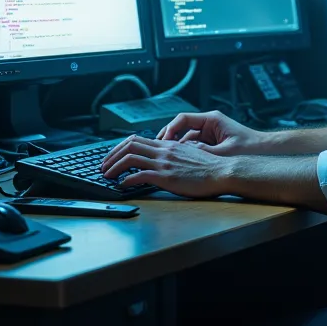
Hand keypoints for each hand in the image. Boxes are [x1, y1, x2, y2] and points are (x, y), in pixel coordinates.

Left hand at [100, 136, 231, 197]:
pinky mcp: (166, 177)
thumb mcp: (189, 155)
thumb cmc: (209, 167)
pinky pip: (140, 175)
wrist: (222, 172)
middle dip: (112, 155)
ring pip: (130, 158)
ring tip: (107, 175)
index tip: (113, 155)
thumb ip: (174, 155)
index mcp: (168, 145)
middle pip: (129, 145)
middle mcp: (164, 151)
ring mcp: (164, 163)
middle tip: (103, 165)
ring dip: (114, 167)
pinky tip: (123, 185)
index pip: (137, 139)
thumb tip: (161, 160)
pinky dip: (127, 180)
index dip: (120, 147)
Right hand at [156, 108, 263, 153]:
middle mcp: (209, 124)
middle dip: (169, 140)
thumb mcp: (225, 151)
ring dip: (178, 149)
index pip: (183, 119)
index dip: (170, 130)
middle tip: (158, 152)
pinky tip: (181, 164)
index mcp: (212, 120)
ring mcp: (210, 134)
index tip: (163, 142)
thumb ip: (204, 152)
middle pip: (182, 129)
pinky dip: (187, 154)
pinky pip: (194, 148)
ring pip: (187, 140)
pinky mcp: (212, 144)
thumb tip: (183, 153)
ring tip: (167, 160)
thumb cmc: (251, 147)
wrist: (267, 151)